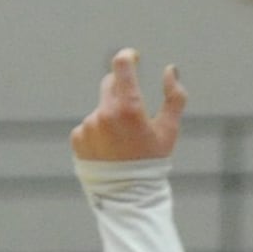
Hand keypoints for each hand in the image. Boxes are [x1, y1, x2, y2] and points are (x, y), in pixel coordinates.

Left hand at [71, 49, 186, 162]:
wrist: (129, 195)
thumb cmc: (153, 161)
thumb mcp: (170, 131)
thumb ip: (174, 97)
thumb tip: (170, 69)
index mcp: (129, 108)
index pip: (122, 66)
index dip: (127, 56)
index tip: (132, 57)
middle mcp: (105, 113)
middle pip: (110, 85)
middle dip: (122, 93)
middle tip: (133, 116)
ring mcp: (89, 125)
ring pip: (101, 110)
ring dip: (111, 119)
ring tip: (121, 144)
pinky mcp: (78, 137)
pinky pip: (89, 127)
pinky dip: (98, 134)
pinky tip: (109, 151)